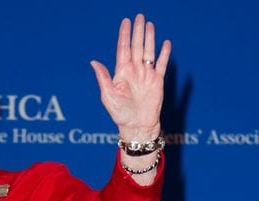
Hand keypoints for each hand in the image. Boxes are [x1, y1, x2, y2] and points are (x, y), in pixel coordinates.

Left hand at [90, 14, 170, 140]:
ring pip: (148, 52)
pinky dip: (164, 54)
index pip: (123, 49)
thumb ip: (103, 77)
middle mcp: (134, 71)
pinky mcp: (157, 82)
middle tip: (139, 16)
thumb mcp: (108, 95)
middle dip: (137, 32)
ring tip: (150, 25)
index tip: (126, 22)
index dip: (124, 35)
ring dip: (149, 38)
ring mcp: (146, 75)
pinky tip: (165, 43)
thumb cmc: (120, 113)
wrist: (137, 126)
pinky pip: (161, 64)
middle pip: (136, 47)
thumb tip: (94, 61)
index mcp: (121, 73)